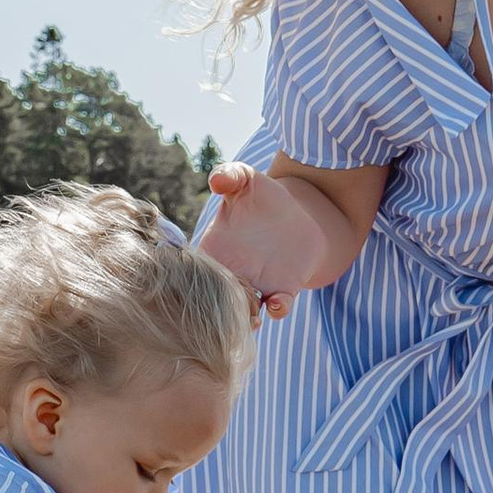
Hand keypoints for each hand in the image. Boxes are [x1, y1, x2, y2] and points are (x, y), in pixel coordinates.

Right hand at [200, 165, 322, 318]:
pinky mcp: (283, 288)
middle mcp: (232, 272)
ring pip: (245, 312)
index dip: (194, 279)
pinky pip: (277, 307)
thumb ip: (230, 175)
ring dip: (246, 317)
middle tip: (226, 301)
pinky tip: (277, 302)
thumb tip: (217, 180)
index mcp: (214, 249)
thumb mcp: (245, 180)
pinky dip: (277, 309)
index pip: (196, 271)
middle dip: (219, 306)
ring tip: (251, 312)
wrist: (298, 213)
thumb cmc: (263, 196)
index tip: (200, 279)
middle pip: (218, 299)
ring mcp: (257, 284)